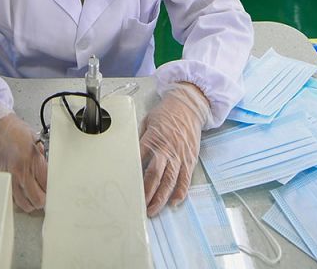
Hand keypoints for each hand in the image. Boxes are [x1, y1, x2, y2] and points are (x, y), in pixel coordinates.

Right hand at [0, 107, 47, 212]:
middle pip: (37, 200)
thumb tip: (47, 172)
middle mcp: (20, 172)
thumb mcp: (34, 140)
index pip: (47, 186)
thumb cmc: (11, 130)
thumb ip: (42, 158)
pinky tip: (18, 191)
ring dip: (29, 202)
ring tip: (30, 195)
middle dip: (41, 199)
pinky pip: (10, 198)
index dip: (51, 189)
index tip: (50, 189)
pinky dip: (15, 198)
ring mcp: (8, 179)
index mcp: (32, 161)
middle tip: (42, 195)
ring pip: (23, 204)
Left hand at [139, 83, 209, 216]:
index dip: (132, 175)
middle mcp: (166, 149)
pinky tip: (174, 201)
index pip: (139, 160)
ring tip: (153, 210)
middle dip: (147, 193)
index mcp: (152, 139)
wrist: (189, 106)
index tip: (125, 187)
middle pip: (154, 175)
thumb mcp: (147, 121)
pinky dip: (181, 191)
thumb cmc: (167, 113)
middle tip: (140, 206)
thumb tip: (128, 152)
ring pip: (170, 180)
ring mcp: (179, 155)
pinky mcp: (190, 159)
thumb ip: (139, 138)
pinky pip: (186, 178)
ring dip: (161, 197)